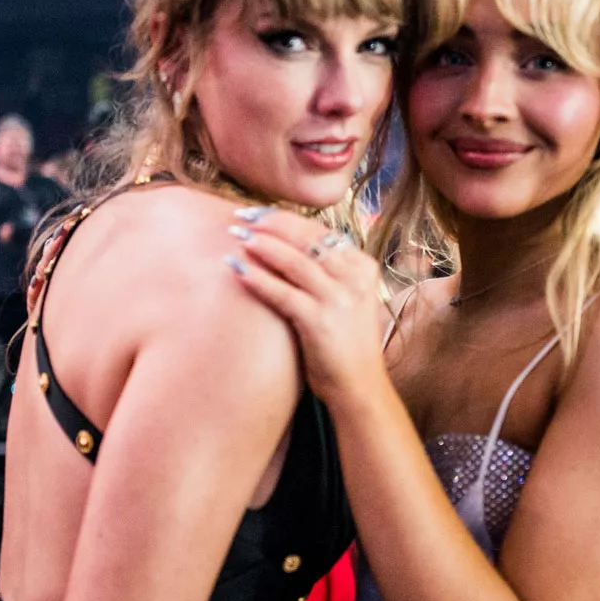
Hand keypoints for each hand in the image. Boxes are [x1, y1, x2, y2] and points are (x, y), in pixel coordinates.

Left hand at [227, 208, 388, 405]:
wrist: (360, 387)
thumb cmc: (347, 344)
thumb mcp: (348, 299)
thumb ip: (329, 272)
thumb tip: (290, 245)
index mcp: (363, 267)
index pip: (320, 231)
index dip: (286, 219)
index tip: (259, 213)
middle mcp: (354, 278)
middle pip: (306, 238)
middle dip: (270, 223)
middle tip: (241, 216)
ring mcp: (339, 299)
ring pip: (294, 261)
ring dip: (261, 245)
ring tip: (236, 235)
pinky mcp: (320, 322)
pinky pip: (282, 293)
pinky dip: (257, 278)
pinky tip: (237, 270)